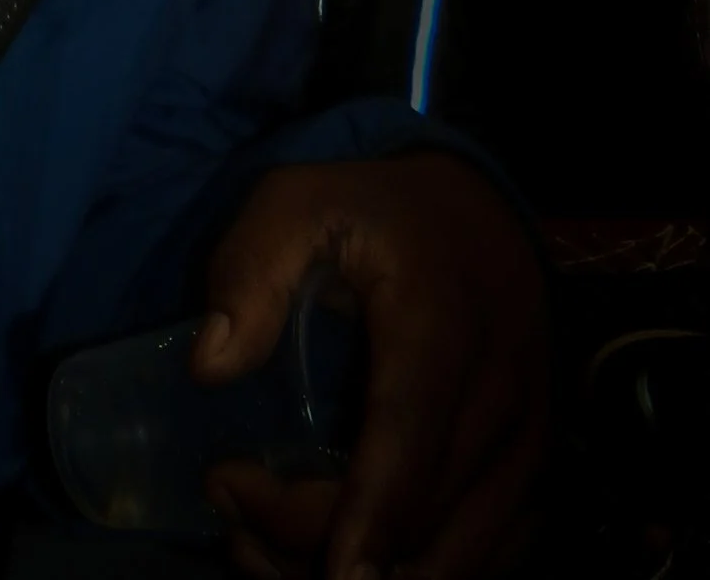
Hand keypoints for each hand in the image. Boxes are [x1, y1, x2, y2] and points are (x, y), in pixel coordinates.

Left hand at [196, 156, 546, 579]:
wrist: (484, 214)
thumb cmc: (378, 211)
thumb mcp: (298, 200)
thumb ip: (250, 268)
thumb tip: (209, 365)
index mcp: (441, 327)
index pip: (410, 440)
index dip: (369, 518)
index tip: (330, 573)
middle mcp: (503, 398)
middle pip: (417, 513)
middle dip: (318, 541)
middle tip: (228, 509)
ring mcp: (529, 446)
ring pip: (454, 554)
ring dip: (366, 574)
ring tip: (265, 547)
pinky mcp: (534, 476)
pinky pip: (484, 556)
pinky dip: (414, 572)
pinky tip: (343, 562)